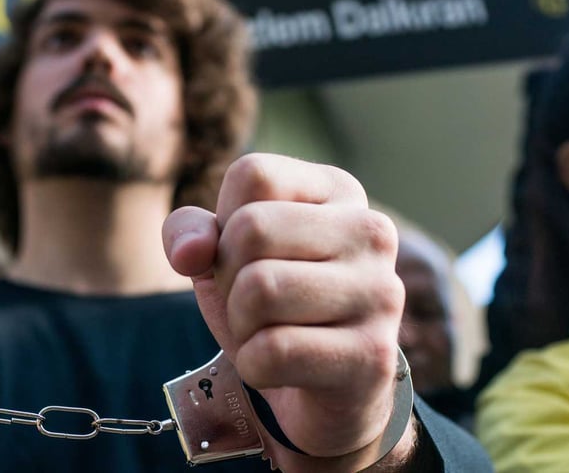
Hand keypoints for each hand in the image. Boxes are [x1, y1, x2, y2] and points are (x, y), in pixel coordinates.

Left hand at [163, 154, 410, 470]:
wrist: (324, 393)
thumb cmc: (272, 308)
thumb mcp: (223, 257)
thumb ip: (191, 233)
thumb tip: (188, 253)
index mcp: (339, 191)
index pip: (251, 174)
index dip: (224, 223)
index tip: (249, 257)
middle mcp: (371, 231)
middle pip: (251, 229)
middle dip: (229, 278)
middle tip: (255, 305)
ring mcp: (380, 292)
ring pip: (259, 290)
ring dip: (241, 325)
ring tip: (270, 333)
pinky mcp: (374, 354)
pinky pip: (272, 351)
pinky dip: (254, 367)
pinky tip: (283, 370)